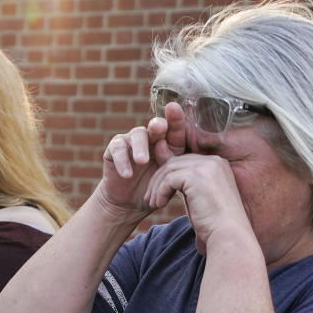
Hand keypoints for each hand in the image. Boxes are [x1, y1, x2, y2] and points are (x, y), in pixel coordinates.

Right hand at [97, 102, 187, 219]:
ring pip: (137, 135)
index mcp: (167, 142)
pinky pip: (117, 149)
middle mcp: (150, 137)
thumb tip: (198, 165)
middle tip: (160, 128)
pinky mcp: (114, 150)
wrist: (130, 203)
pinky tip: (127, 174)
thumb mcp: (169, 180)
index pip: (174, 129)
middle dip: (158, 125)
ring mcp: (131, 141)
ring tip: (142, 161)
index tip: (175, 108)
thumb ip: (180, 169)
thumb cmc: (154, 189)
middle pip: (156, 126)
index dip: (176, 118)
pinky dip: (123, 161)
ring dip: (140, 147)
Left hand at [145, 153, 250, 255]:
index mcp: (217, 165)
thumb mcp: (198, 199)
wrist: (228, 235)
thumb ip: (186, 186)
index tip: (158, 194)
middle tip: (149, 198)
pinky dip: (160, 192)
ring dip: (157, 187)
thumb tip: (167, 182)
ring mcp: (206, 166)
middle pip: (175, 163)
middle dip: (158, 180)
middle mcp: (214, 161)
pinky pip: (168, 179)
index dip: (168, 176)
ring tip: (152, 203)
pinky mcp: (196, 176)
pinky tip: (158, 205)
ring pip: (169, 170)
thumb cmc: (214, 224)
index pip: (185, 162)